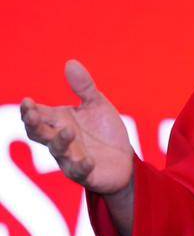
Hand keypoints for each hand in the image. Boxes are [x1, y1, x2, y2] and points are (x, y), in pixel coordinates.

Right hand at [20, 60, 133, 195]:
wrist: (124, 159)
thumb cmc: (103, 131)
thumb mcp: (97, 105)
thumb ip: (84, 87)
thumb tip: (70, 63)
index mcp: (60, 122)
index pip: (38, 115)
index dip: (29, 110)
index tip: (27, 102)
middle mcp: (61, 140)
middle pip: (40, 134)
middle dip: (34, 124)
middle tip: (32, 114)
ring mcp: (71, 158)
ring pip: (58, 152)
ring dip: (61, 141)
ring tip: (69, 131)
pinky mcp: (85, 173)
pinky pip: (80, 171)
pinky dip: (82, 166)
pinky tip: (88, 160)